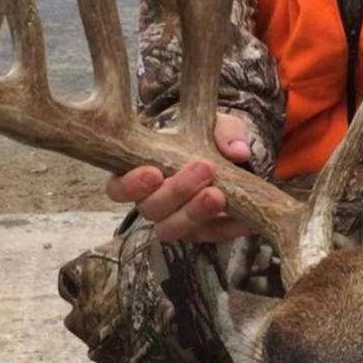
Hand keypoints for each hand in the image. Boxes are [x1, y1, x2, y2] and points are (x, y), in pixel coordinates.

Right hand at [105, 111, 253, 242]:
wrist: (234, 159)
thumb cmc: (209, 137)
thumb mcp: (217, 126)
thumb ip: (224, 133)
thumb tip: (238, 150)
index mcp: (140, 172)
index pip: (118, 188)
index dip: (130, 185)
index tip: (154, 172)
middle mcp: (151, 202)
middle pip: (149, 209)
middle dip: (176, 190)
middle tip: (204, 168)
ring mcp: (174, 220)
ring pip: (171, 229)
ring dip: (194, 213)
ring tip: (218, 195)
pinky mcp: (201, 232)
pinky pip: (210, 237)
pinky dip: (227, 228)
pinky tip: (244, 220)